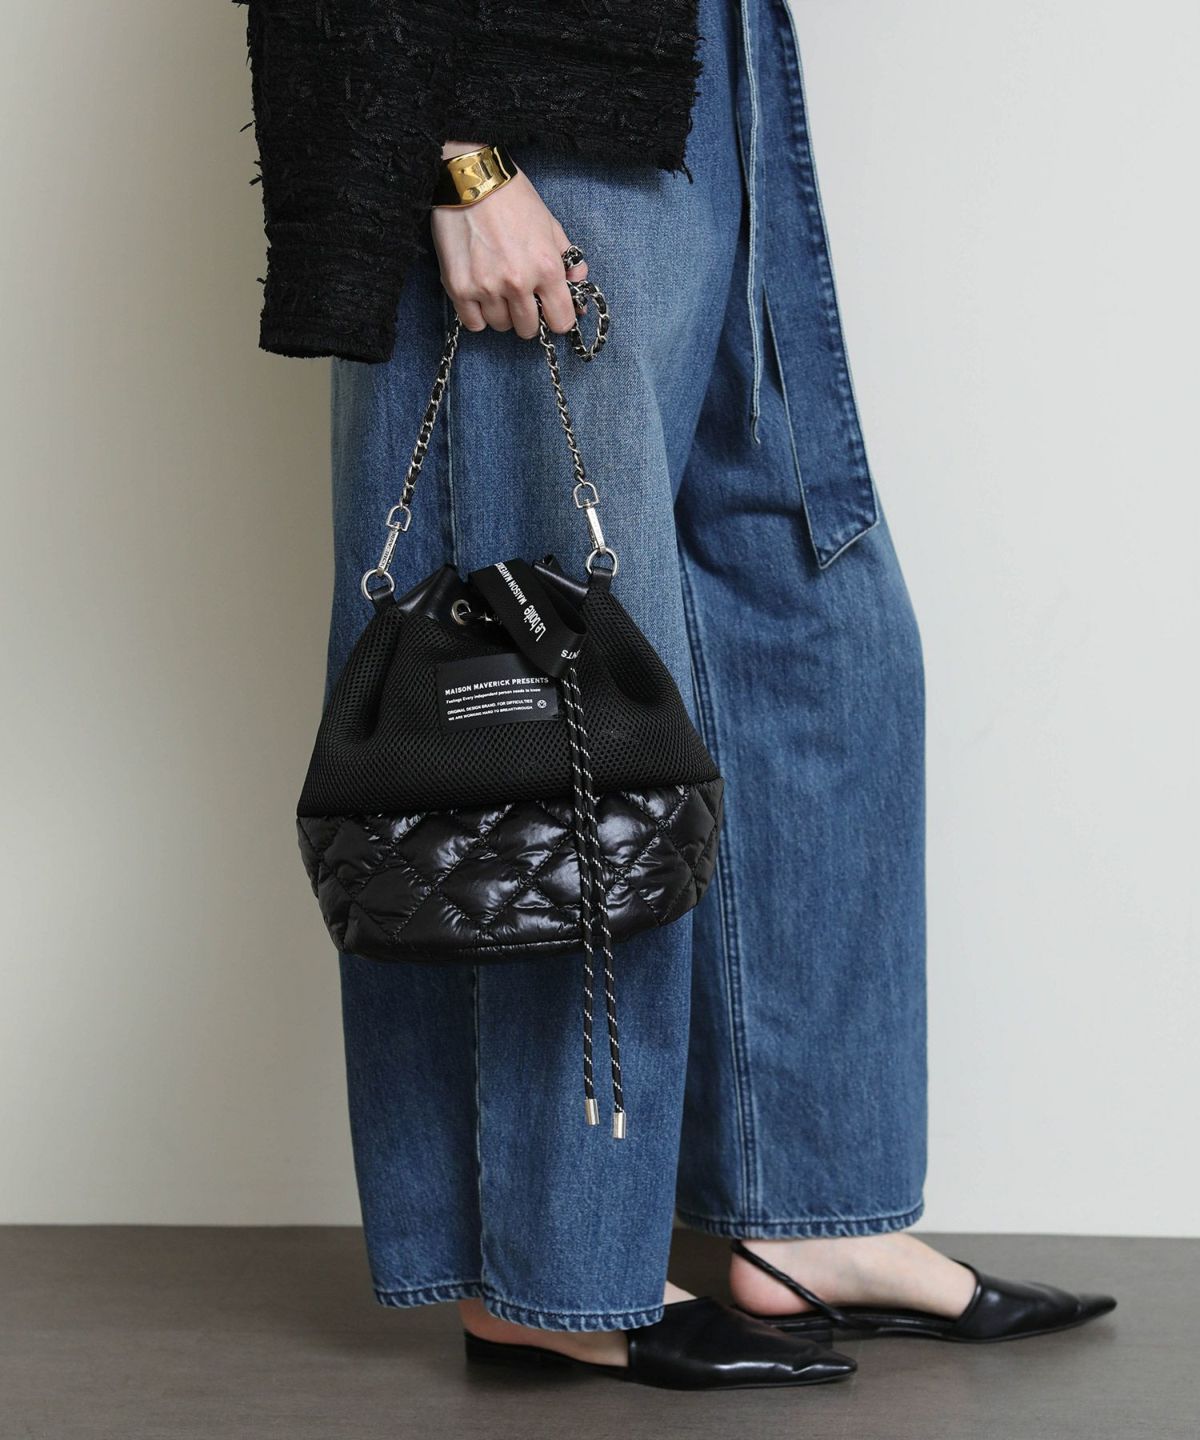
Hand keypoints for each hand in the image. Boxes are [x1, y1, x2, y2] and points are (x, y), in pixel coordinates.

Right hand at [431, 141, 587, 339]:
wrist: (470, 177)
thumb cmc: (513, 198)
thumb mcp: (550, 225)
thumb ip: (568, 260)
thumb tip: (578, 284)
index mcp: (546, 268)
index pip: (561, 321)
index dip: (558, 318)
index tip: (550, 311)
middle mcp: (517, 283)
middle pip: (528, 329)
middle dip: (529, 316)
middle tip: (521, 296)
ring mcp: (486, 287)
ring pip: (501, 326)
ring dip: (502, 314)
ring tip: (497, 289)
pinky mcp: (458, 287)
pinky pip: (473, 323)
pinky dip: (478, 315)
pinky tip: (480, 296)